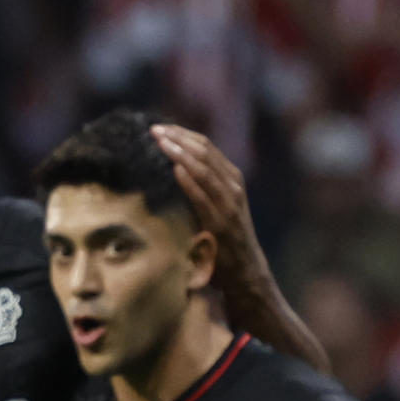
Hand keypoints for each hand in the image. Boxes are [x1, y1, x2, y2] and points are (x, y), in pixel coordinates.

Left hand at [151, 123, 270, 296]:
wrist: (245, 272)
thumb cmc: (224, 241)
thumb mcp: (213, 208)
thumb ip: (200, 190)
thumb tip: (170, 172)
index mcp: (231, 179)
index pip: (206, 147)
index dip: (182, 134)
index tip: (160, 127)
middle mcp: (233, 186)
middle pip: (205, 151)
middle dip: (178, 138)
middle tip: (154, 128)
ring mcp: (231, 203)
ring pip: (206, 168)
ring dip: (181, 152)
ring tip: (161, 141)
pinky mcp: (223, 221)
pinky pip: (204, 196)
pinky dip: (190, 180)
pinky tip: (174, 168)